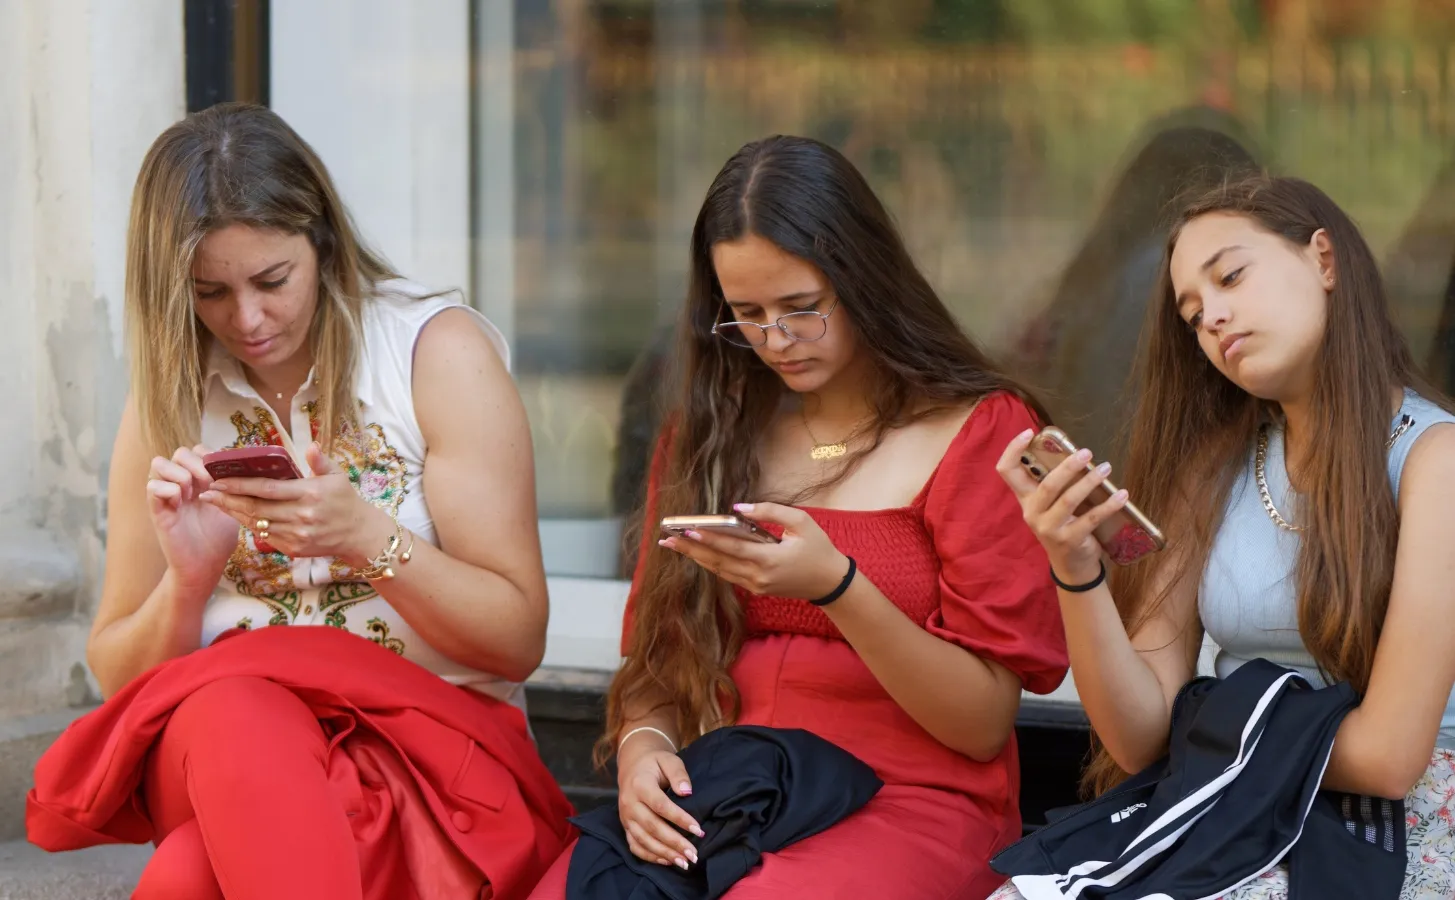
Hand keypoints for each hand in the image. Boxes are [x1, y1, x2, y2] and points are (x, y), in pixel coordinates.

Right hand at [146, 445, 239, 593]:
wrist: (205, 565)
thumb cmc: (218, 537)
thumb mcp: (231, 506)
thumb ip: (233, 485)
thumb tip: (245, 465)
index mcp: (198, 480)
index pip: (197, 450)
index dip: (210, 457)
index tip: (224, 475)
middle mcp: (180, 484)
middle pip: (180, 452)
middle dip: (197, 463)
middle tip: (209, 484)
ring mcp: (166, 495)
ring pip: (160, 463)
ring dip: (180, 475)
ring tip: (192, 495)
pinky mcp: (156, 510)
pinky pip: (152, 486)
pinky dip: (169, 491)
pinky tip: (181, 505)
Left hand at [200, 442, 394, 564]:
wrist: (359, 534)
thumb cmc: (346, 501)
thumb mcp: (337, 476)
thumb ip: (320, 461)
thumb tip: (309, 445)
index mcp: (309, 493)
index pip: (266, 488)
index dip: (240, 484)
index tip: (219, 479)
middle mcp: (301, 515)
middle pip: (255, 507)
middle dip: (228, 499)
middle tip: (207, 492)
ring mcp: (296, 534)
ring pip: (256, 523)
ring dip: (234, 513)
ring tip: (216, 503)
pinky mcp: (293, 548)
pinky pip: (265, 536)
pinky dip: (249, 525)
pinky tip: (238, 516)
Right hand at [616, 738, 702, 868]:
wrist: (633, 765)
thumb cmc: (655, 763)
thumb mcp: (668, 760)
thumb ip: (678, 774)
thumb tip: (687, 792)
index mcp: (640, 785)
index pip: (661, 805)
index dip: (680, 819)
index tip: (698, 830)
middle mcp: (629, 803)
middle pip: (652, 827)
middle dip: (674, 843)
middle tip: (694, 854)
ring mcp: (625, 817)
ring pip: (643, 840)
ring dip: (664, 854)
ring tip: (684, 862)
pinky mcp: (625, 827)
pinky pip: (635, 846)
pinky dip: (650, 856)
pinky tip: (667, 861)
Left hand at [659, 503, 847, 600]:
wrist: (829, 582)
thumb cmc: (818, 548)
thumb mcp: (801, 523)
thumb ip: (771, 512)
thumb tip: (740, 509)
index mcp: (770, 559)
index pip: (732, 548)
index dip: (709, 540)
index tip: (688, 531)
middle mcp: (758, 576)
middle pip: (718, 561)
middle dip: (691, 549)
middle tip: (667, 539)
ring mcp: (755, 585)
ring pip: (719, 571)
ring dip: (695, 557)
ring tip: (673, 545)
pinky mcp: (755, 589)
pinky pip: (727, 575)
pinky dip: (710, 564)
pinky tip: (695, 554)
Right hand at [995, 429, 1127, 583]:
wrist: (1071, 564)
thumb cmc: (1062, 525)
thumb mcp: (1049, 506)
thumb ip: (1053, 483)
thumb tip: (1074, 451)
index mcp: (1025, 499)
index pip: (1006, 471)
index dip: (1013, 450)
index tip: (1029, 432)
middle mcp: (1032, 513)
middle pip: (1046, 485)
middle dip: (1068, 467)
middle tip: (1087, 453)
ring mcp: (1049, 528)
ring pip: (1068, 500)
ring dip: (1090, 482)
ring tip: (1106, 468)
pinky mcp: (1069, 540)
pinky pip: (1091, 518)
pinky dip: (1109, 505)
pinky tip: (1122, 494)